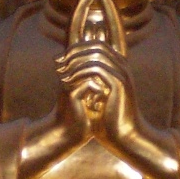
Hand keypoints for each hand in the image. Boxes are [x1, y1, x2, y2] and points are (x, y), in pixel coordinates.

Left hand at [56, 42, 178, 178]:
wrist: (122, 136)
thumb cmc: (107, 118)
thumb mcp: (93, 95)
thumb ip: (85, 80)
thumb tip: (67, 69)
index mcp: (118, 66)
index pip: (100, 43)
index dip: (79, 45)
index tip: (60, 57)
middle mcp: (122, 66)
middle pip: (96, 45)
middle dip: (74, 51)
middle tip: (57, 63)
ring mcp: (122, 73)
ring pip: (96, 54)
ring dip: (74, 61)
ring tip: (60, 73)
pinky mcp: (119, 83)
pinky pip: (96, 68)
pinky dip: (79, 73)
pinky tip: (68, 81)